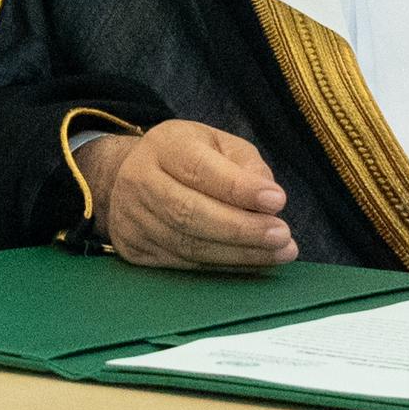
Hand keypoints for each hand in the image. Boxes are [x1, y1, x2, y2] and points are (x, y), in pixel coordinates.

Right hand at [78, 120, 295, 269]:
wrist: (126, 176)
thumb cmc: (186, 157)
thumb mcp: (216, 144)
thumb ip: (244, 165)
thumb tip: (268, 200)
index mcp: (164, 146)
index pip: (200, 169)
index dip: (238, 188)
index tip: (277, 200)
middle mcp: (140, 181)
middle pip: (189, 212)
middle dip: (241, 228)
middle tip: (282, 236)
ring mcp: (132, 218)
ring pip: (187, 244)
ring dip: (238, 253)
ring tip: (278, 253)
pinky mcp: (133, 249)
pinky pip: (182, 264)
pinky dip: (222, 266)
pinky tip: (251, 262)